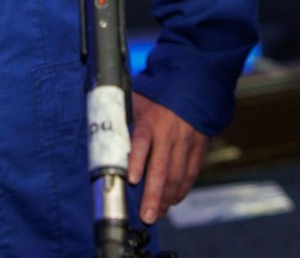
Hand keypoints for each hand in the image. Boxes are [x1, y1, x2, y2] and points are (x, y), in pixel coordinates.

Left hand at [127, 93, 207, 224]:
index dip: (137, 162)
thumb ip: (124, 118)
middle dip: (154, 195)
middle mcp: (169, 132)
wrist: (194, 83)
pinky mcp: (198, 147)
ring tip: (158, 213)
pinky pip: (191, 173)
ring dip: (167, 198)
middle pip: (161, 167)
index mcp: (150, 120)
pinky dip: (182, 189)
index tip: (131, 180)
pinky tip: (173, 201)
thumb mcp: (138, 100)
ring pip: (177, 175)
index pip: (141, 142)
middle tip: (147, 215)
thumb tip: (100, 128)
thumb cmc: (159, 95)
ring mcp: (186, 141)